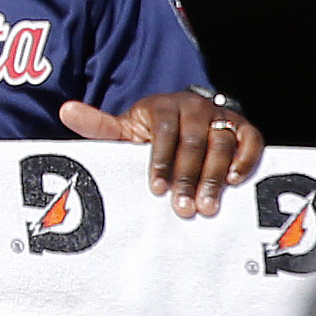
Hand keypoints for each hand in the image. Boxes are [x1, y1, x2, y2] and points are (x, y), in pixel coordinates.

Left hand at [60, 90, 263, 218]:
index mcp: (163, 107)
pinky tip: (234, 180)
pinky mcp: (243, 127)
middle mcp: (195, 108)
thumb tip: (65, 110)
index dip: (161, 161)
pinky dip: (244, 159)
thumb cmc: (149, 132)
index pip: (164, 133)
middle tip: (183, 208)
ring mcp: (221, 117)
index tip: (156, 189)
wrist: (185, 119)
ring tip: (207, 206)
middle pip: (195, 142)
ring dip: (215, 176)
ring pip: (222, 144)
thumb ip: (99, 126)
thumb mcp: (125, 129)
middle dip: (188, 177)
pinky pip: (250, 140)